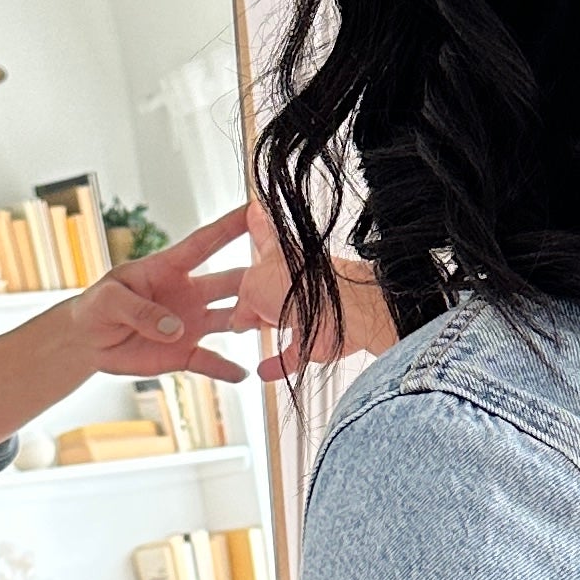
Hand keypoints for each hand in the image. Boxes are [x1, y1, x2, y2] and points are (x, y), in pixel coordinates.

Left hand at [0, 205, 256, 456]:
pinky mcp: (184, 353)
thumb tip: (176, 328)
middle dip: (256, 278)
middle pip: (231, 281)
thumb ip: (140, 309)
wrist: (88, 341)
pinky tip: (244, 375)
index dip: (230, 226)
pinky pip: (211, 362)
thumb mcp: (109, 300)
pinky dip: (227, 369)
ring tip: (276, 323)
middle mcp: (189, 292)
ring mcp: (191, 323)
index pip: (205, 243)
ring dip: (252, 321)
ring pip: (231, 319)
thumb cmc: (96, 307)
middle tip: (282, 277)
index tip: (257, 210)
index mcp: (169, 268)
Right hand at [227, 203, 399, 377]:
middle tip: (238, 292)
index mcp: (278, 256)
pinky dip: (276, 364)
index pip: (262, 232)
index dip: (256, 221)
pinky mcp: (312, 339)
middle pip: (266, 284)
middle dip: (252, 289)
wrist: (341, 311)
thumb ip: (241, 300)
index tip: (252, 209)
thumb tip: (241, 319)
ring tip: (248, 330)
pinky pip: (289, 354)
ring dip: (265, 326)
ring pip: (278, 320)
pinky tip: (263, 370)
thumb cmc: (303, 285)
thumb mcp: (252, 284)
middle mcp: (291, 281)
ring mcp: (303, 310)